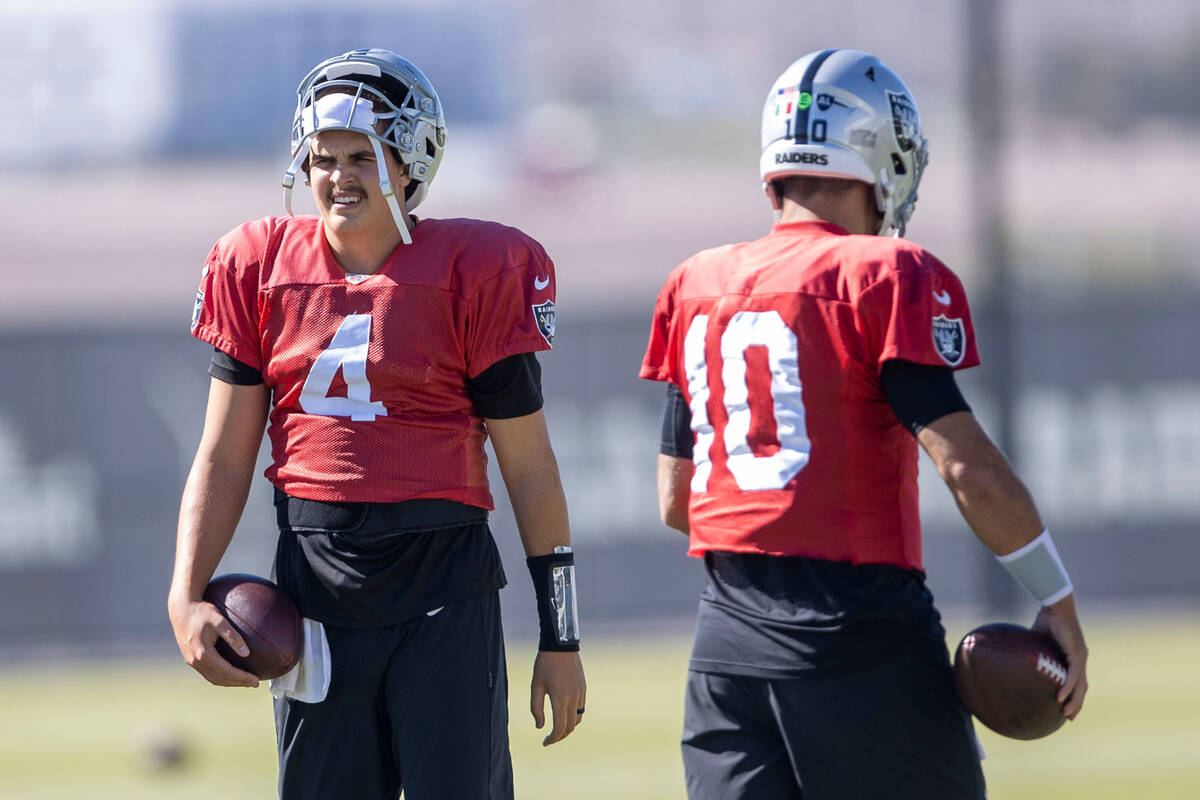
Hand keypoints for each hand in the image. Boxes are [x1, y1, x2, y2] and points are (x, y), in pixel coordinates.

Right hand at [168, 596, 259, 687]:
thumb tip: (247, 653)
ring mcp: (191, 661)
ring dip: (230, 682)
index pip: (227, 672)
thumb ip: (233, 636)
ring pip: (213, 678)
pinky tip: (231, 673)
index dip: (243, 678)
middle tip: (255, 683)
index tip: (256, 680)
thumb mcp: (219, 620)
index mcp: (203, 654)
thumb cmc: (202, 612)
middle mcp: (196, 661)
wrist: (181, 609)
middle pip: (220, 679)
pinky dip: (221, 677)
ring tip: (245, 681)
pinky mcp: (190, 659)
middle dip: (238, 683)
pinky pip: (207, 673)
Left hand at [530, 650, 585, 745]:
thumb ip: (536, 708)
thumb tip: (539, 726)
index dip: (552, 739)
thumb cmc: (545, 665)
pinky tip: (564, 714)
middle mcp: (573, 698)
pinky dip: (574, 716)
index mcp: (560, 699)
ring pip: (578, 719)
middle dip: (560, 736)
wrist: (561, 646)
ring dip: (568, 727)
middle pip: (570, 727)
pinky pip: (581, 708)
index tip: (545, 742)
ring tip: (557, 728)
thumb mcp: (535, 686)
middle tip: (549, 738)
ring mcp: (580, 693)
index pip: (560, 728)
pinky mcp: (583, 688)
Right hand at [1032, 594, 1087, 719]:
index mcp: (1073, 657)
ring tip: (1067, 715)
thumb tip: (1013, 655)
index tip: (1066, 707)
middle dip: (1076, 703)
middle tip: (1069, 718)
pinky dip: (1068, 687)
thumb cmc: (1046, 620)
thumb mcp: (1037, 641)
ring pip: (1080, 685)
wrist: (1055, 607)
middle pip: (1082, 687)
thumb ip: (1032, 650)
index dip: (1073, 694)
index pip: (1077, 680)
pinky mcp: (1077, 654)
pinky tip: (1061, 697)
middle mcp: (1080, 659)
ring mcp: (1080, 658)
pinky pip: (1073, 675)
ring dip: (1074, 701)